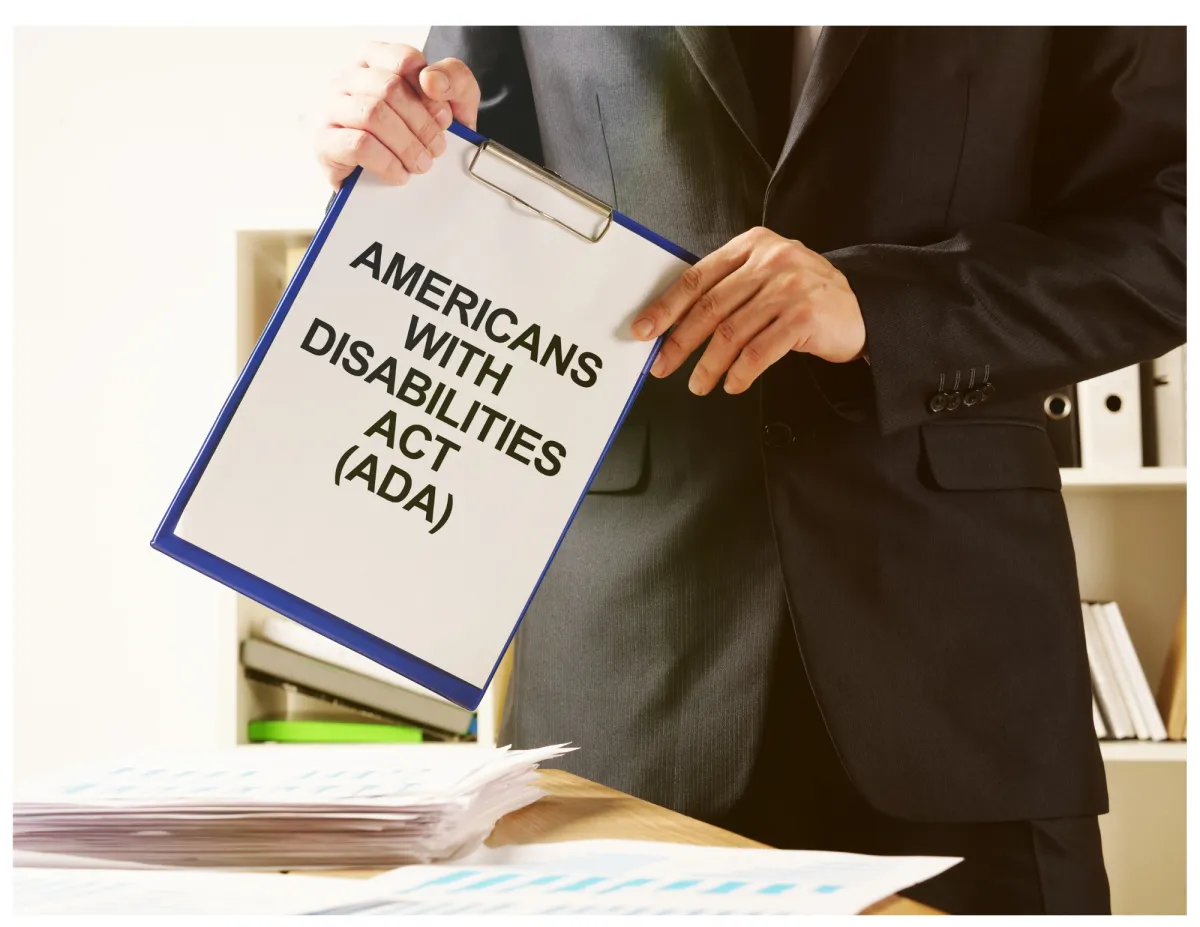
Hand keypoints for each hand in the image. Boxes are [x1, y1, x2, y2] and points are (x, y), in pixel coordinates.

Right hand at [315, 42, 480, 187]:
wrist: (395, 184)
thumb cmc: (418, 134)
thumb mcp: (451, 102)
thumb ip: (454, 78)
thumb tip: (431, 80)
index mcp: (373, 60)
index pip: (404, 60)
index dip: (430, 92)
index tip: (445, 118)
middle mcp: (346, 79)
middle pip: (389, 88)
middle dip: (422, 123)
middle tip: (437, 149)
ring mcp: (330, 108)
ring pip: (373, 114)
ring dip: (406, 144)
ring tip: (421, 164)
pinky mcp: (324, 142)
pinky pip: (359, 145)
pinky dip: (388, 163)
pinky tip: (399, 173)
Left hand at [631, 227, 865, 394]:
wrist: (860, 309)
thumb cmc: (803, 296)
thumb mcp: (766, 276)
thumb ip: (728, 287)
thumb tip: (674, 321)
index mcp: (752, 245)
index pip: (697, 277)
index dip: (666, 307)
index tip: (645, 330)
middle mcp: (771, 260)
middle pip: (710, 307)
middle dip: (681, 342)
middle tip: (664, 365)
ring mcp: (790, 287)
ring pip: (732, 332)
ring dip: (709, 365)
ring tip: (698, 384)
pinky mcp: (805, 316)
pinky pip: (760, 351)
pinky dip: (740, 373)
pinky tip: (732, 384)